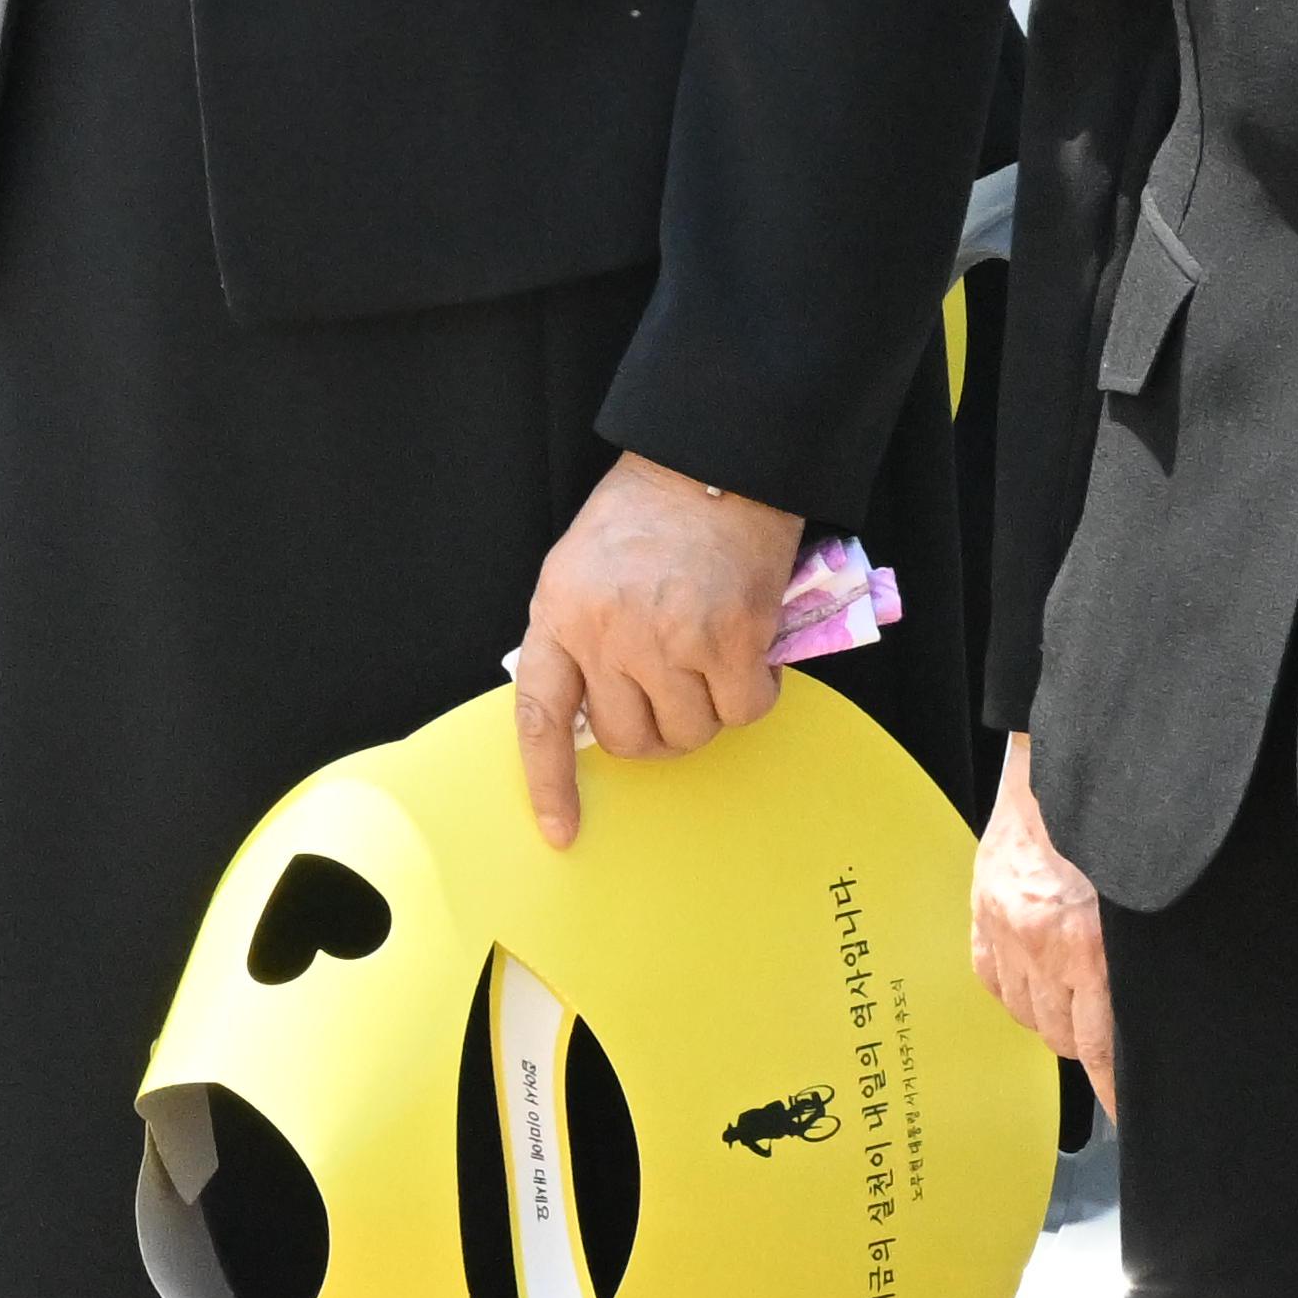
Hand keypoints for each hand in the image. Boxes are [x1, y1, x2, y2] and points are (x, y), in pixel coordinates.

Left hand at [503, 451, 799, 849]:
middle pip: (632, 741)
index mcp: (559, 613)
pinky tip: (751, 652)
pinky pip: (744, 711)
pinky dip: (756, 693)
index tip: (562, 833)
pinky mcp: (729, 641)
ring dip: (709, 708)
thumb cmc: (645, 518)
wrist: (712, 464)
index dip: (549, 782)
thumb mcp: (578, 569)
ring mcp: (668, 640)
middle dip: (659, 727)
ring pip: (692, 732)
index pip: (541, 715)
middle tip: (677, 685)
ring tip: (713, 654)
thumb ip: (579, 638)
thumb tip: (595, 716)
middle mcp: (606, 633)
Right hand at [970, 735, 1121, 1107]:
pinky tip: (1037, 977)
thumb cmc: (1117, 833)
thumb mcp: (1146, 907)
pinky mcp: (980, 910)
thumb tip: (1156, 1018)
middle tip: (1106, 1024)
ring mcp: (1004, 927)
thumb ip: (1142, 964)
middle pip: (1062, 1037)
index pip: (1099, 1049)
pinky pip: (993, 981)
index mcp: (1089, 947)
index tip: (1126, 1114)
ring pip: (1028, 1014)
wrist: (1062, 769)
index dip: (1114, 1091)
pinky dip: (1016, 990)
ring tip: (1075, 992)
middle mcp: (1041, 944)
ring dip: (1053, 1015)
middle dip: (1087, 1041)